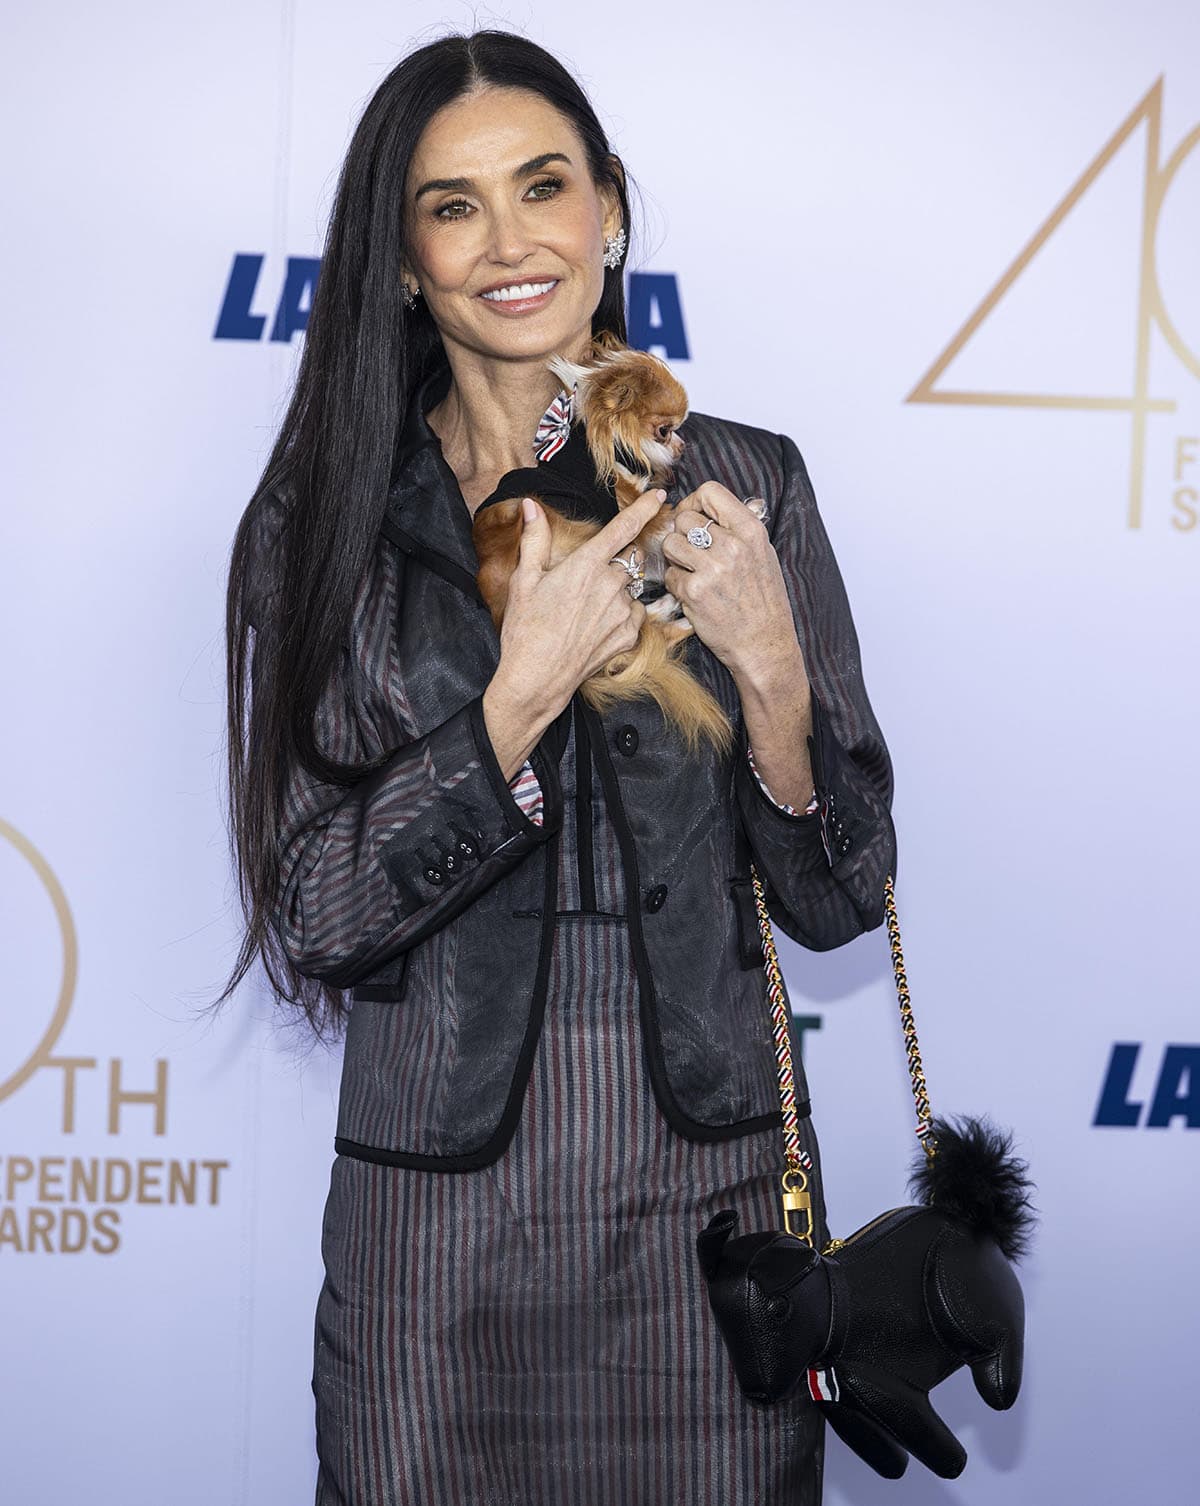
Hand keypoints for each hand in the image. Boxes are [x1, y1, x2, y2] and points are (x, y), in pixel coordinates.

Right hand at [495, 488, 664, 718]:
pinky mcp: (628, 636)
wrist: (537, 678)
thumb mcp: (524, 580)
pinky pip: (634, 614)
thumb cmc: (526, 629)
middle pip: (626, 561)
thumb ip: (535, 539)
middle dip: (613, 565)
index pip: (623, 528)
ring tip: (585, 611)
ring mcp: (622, 612)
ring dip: (616, 592)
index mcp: (585, 565)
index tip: (660, 496)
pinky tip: (596, 625)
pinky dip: (622, 615)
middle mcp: (610, 586)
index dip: (644, 508)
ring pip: (630, 589)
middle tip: (585, 585)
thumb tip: (531, 506)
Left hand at [662, 482, 802, 681]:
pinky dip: (675, 583)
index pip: (709, 492)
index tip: (693, 516)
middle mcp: (732, 545)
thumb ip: (737, 528)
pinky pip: (669, 574)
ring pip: (670, 543)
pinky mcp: (694, 592)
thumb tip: (704, 507)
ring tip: (692, 571)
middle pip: (684, 518)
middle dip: (682, 534)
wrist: (764, 643)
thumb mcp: (762, 553)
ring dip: (675, 557)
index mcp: (751, 530)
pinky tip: (693, 593)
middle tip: (693, 553)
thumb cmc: (763, 600)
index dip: (694, 502)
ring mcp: (712, 569)